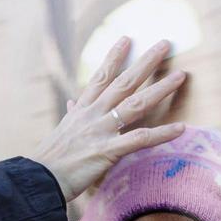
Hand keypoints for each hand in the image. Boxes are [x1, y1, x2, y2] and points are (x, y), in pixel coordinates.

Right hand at [31, 38, 186, 201]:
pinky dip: (162, 134)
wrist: (39, 181)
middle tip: (164, 44)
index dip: (114, 57)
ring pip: (136, 105)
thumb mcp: (61, 132)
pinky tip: (181, 128)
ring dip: (160, 89)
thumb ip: (72, 116)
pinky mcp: (107, 151)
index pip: (100, 78)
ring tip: (180, 76)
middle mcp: (93, 115)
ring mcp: (101, 131)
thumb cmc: (50, 161)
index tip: (127, 40)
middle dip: (145, 62)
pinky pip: (140, 139)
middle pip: (123, 83)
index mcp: (81, 111)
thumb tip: (72, 103)